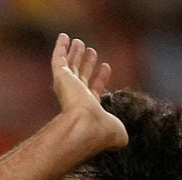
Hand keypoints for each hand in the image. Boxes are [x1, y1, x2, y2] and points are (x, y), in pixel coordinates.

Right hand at [51, 33, 127, 152]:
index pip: (94, 90)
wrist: (85, 126)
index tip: (107, 66)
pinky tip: (64, 37)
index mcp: (88, 109)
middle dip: (86, 63)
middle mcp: (76, 98)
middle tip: (91, 50)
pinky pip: (59, 59)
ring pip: (70, 66)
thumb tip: (123, 141)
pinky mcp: (61, 78)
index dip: (100, 79)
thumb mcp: (119, 133)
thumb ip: (121, 134)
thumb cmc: (101, 131)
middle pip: (81, 76)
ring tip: (78, 41)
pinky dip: (61, 47)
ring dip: (74, 53)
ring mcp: (67, 87)